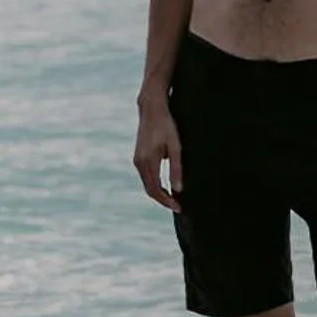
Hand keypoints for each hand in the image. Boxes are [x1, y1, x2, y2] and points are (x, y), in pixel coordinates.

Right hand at [133, 98, 182, 212]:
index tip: (178, 207)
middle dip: (163, 200)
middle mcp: (139, 162)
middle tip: (177, 206)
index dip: (167, 201)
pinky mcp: (138, 157)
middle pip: (150, 190)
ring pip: (147, 184)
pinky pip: (145, 176)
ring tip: (174, 198)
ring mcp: (137, 159)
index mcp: (148, 161)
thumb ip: (176, 168)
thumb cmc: (166, 125)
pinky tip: (166, 186)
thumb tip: (178, 189)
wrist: (152, 109)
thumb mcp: (176, 146)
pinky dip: (155, 184)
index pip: (156, 189)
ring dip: (159, 193)